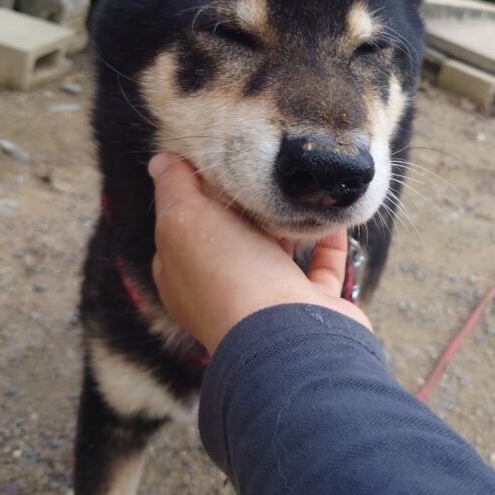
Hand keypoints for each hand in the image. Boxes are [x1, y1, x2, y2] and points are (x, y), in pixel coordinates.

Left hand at [148, 152, 371, 352]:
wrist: (289, 334)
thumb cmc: (229, 275)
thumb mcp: (185, 219)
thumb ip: (174, 187)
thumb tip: (162, 160)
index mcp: (184, 277)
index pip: (182, 227)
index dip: (195, 195)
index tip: (216, 161)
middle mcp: (224, 292)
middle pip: (232, 239)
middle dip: (245, 206)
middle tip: (261, 166)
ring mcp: (269, 301)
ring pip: (277, 253)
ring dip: (288, 222)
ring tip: (299, 186)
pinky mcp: (311, 305)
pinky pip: (321, 266)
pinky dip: (328, 240)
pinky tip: (332, 214)